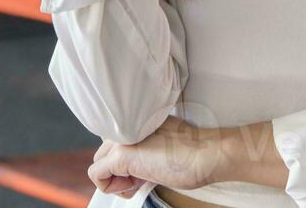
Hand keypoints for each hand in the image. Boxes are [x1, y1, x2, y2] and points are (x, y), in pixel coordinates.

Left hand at [87, 115, 230, 198]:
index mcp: (139, 117)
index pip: (115, 137)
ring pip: (98, 162)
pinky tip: (136, 183)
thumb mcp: (165, 141)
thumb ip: (146, 141)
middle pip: (104, 151)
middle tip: (144, 176)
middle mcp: (128, 123)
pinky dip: (112, 187)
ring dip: (116, 178)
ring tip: (142, 179)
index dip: (126, 159)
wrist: (208, 153)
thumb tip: (135, 160)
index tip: (146, 167)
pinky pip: (96, 175)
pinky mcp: (121, 155)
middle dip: (119, 169)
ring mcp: (123, 138)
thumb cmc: (196, 152)